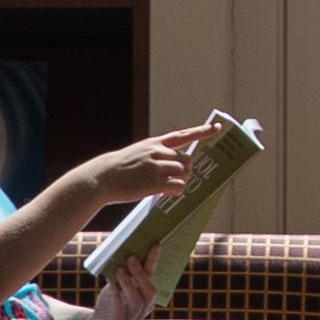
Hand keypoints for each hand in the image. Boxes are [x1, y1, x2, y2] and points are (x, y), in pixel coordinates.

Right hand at [68, 121, 222, 204]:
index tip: (217, 127)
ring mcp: (156, 167)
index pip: (183, 135)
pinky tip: (166, 192)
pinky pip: (177, 186)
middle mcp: (157, 152)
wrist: (102, 177)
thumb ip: (157, 157)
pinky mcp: (154, 182)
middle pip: (186, 159)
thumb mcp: (139, 154)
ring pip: (183, 172)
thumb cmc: (121, 168)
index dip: (202, 131)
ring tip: (168, 185)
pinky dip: (176, 190)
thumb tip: (176, 171)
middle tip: (178, 177)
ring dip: (181, 180)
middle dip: (186, 169)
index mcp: (154, 143)